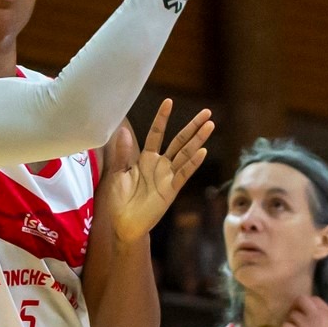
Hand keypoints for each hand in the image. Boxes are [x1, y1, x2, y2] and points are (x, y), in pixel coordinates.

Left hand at [99, 103, 213, 245]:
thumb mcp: (117, 173)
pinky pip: (183, 174)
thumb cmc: (119, 200)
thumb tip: (122, 130)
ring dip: (198, 139)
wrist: (122, 224)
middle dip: (192, 127)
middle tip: (207, 112)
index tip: (168, 102)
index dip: (162, 119)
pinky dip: (193, 163)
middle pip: (179, 141)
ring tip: (210, 125)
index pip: (157, 134)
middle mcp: (160, 166)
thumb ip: (123, 153)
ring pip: (185, 154)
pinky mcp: (170, 190)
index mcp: (146, 159)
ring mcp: (167, 177)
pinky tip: (203, 150)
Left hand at [282, 296, 327, 326]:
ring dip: (293, 320)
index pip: (314, 299)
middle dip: (298, 305)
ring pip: (292, 314)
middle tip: (298, 314)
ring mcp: (305, 326)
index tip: (308, 310)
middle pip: (301, 301)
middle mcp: (315, 317)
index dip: (309, 304)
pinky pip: (286, 326)